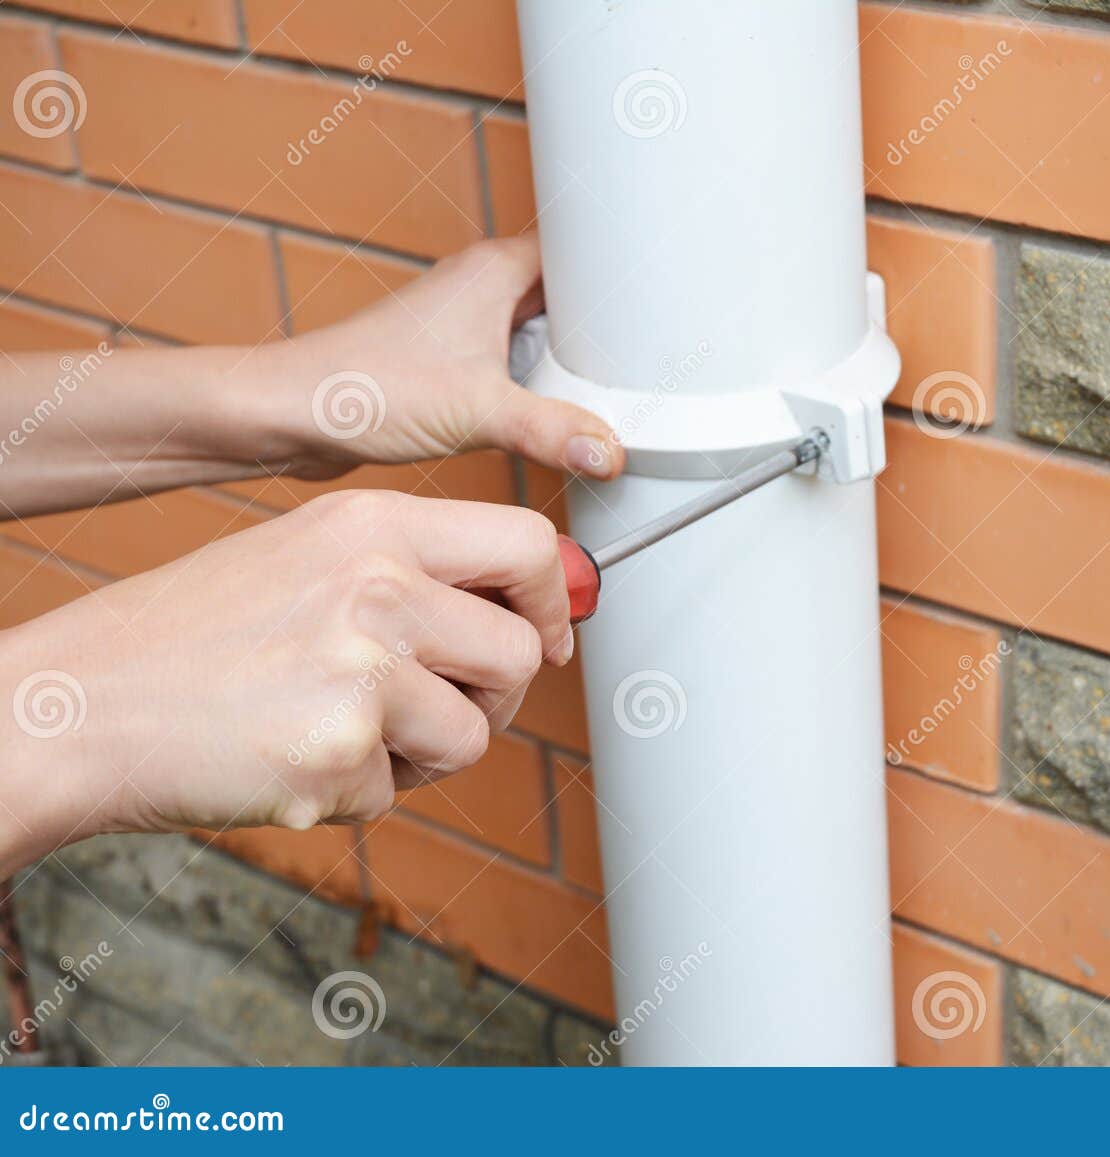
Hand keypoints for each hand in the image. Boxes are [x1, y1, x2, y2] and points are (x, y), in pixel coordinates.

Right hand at [0, 490, 568, 873]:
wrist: (73, 707)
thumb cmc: (188, 638)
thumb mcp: (307, 558)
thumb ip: (417, 572)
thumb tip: (536, 607)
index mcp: (372, 525)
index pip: (526, 543)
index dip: (553, 600)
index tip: (547, 637)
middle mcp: (378, 586)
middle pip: (519, 654)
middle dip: (491, 697)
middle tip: (428, 708)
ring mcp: (362, 671)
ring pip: (475, 735)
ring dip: (421, 754)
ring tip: (335, 730)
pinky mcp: (339, 754)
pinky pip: (397, 794)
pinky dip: (352, 793)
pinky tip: (286, 758)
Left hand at [269, 235, 623, 480]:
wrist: (290, 414)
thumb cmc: (359, 386)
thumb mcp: (477, 412)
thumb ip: (552, 432)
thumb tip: (608, 450)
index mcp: (495, 269)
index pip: (583, 247)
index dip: (625, 269)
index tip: (666, 297)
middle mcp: (482, 285)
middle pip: (572, 293)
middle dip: (608, 326)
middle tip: (651, 359)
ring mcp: (466, 323)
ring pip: (545, 330)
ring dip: (573, 359)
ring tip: (612, 390)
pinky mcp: (452, 361)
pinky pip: (518, 362)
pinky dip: (542, 384)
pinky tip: (556, 416)